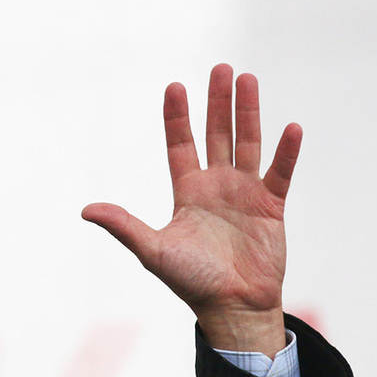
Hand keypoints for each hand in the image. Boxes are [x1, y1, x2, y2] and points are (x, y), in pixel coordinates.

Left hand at [81, 64, 300, 356]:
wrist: (231, 307)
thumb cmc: (190, 281)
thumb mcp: (152, 250)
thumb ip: (123, 225)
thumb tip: (86, 209)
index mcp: (187, 193)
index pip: (180, 145)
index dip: (178, 117)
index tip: (175, 85)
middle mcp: (216, 186)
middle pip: (217, 134)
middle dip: (218, 102)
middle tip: (221, 68)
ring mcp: (245, 193)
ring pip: (248, 143)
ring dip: (249, 113)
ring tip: (248, 79)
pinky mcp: (271, 207)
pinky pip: (280, 172)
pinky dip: (285, 152)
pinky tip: (290, 127)